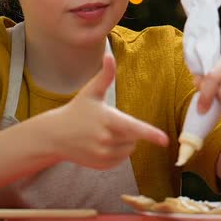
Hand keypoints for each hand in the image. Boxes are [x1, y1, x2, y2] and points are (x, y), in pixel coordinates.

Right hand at [38, 55, 168, 169]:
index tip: (165, 140)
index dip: (151, 134)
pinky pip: (121, 159)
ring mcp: (103, 155)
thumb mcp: (91, 92)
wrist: (55, 136)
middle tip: (110, 123)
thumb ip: (105, 75)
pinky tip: (101, 144)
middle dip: (129, 130)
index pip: (133, 128)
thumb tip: (109, 55)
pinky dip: (118, 152)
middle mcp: (106, 140)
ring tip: (104, 133)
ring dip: (125, 142)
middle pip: (134, 137)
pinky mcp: (102, 165)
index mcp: (107, 120)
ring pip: (130, 149)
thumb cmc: (77, 111)